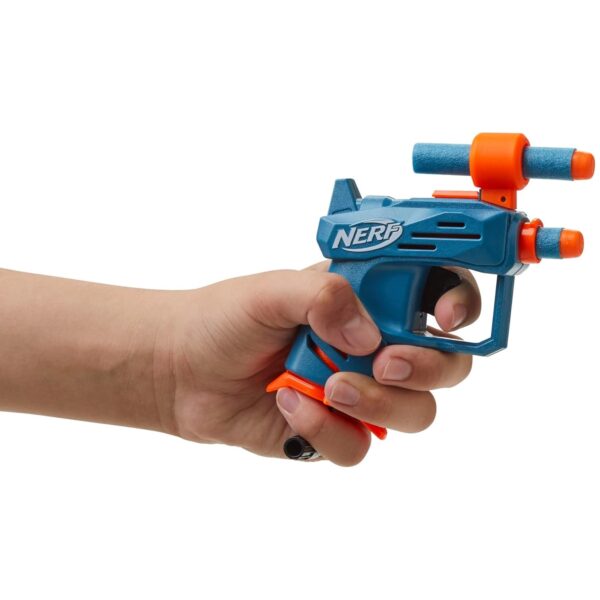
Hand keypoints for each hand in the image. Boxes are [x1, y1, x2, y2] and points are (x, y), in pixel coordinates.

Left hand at [168, 263, 480, 464]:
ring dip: (377, 404)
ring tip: (327, 388)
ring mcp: (359, 391)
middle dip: (426, 367)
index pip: (437, 295)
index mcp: (366, 299)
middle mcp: (372, 346)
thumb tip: (369, 335)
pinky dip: (325, 430)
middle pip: (445, 365)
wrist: (183, 372)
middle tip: (385, 364)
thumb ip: (321, 294)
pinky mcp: (335, 430)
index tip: (445, 317)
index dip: (458, 304)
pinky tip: (287, 406)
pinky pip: (359, 446)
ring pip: (414, 413)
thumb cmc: (224, 320)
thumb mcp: (269, 291)